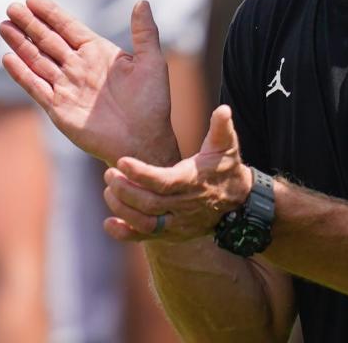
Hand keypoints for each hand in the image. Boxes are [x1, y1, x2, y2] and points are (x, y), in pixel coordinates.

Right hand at [0, 0, 178, 166]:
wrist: (143, 140)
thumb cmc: (152, 102)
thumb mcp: (152, 62)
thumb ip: (145, 32)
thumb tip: (141, 1)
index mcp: (99, 53)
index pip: (69, 28)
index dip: (50, 14)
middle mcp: (79, 67)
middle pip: (49, 40)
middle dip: (30, 24)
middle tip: (11, 7)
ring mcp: (67, 87)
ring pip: (38, 60)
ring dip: (21, 44)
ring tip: (4, 26)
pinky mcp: (58, 108)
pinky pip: (36, 87)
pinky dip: (22, 73)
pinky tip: (8, 58)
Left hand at [102, 105, 252, 242]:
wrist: (238, 202)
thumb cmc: (226, 168)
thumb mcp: (227, 146)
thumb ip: (222, 127)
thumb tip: (223, 109)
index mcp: (193, 181)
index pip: (163, 181)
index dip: (141, 174)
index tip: (121, 161)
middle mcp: (184, 205)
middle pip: (149, 203)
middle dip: (125, 190)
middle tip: (108, 173)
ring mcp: (177, 223)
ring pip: (145, 223)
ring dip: (122, 209)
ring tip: (108, 189)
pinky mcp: (171, 234)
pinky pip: (145, 238)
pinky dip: (125, 234)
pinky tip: (108, 222)